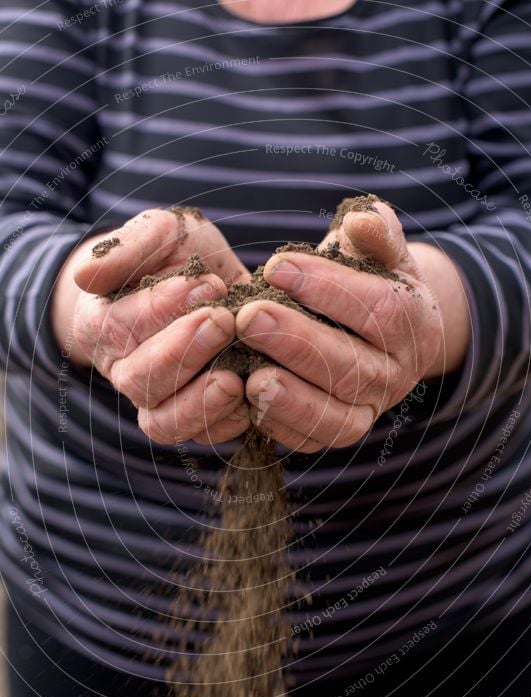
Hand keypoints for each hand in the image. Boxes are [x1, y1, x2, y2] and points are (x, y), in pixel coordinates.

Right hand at [52, 208, 251, 444]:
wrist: (203, 282)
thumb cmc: (173, 256)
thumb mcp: (157, 233)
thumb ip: (129, 246)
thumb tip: (86, 276)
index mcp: (102, 324)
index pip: (119, 326)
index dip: (161, 309)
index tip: (204, 285)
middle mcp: (124, 370)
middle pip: (140, 380)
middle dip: (184, 352)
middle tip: (222, 321)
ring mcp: (158, 400)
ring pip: (164, 422)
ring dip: (200, 402)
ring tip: (234, 378)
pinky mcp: (195, 418)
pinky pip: (202, 436)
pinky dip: (228, 421)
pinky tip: (251, 393)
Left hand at [235, 201, 469, 451]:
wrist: (381, 332)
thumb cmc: (370, 281)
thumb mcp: (381, 253)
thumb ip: (376, 235)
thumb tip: (363, 217)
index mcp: (413, 323)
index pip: (378, 309)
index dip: (328, 288)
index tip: (275, 266)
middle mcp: (397, 374)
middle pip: (352, 366)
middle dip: (297, 342)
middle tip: (247, 318)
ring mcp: (369, 409)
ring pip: (337, 415)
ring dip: (291, 398)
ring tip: (250, 375)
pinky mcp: (338, 432)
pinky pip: (312, 439)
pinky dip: (280, 425)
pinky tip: (247, 402)